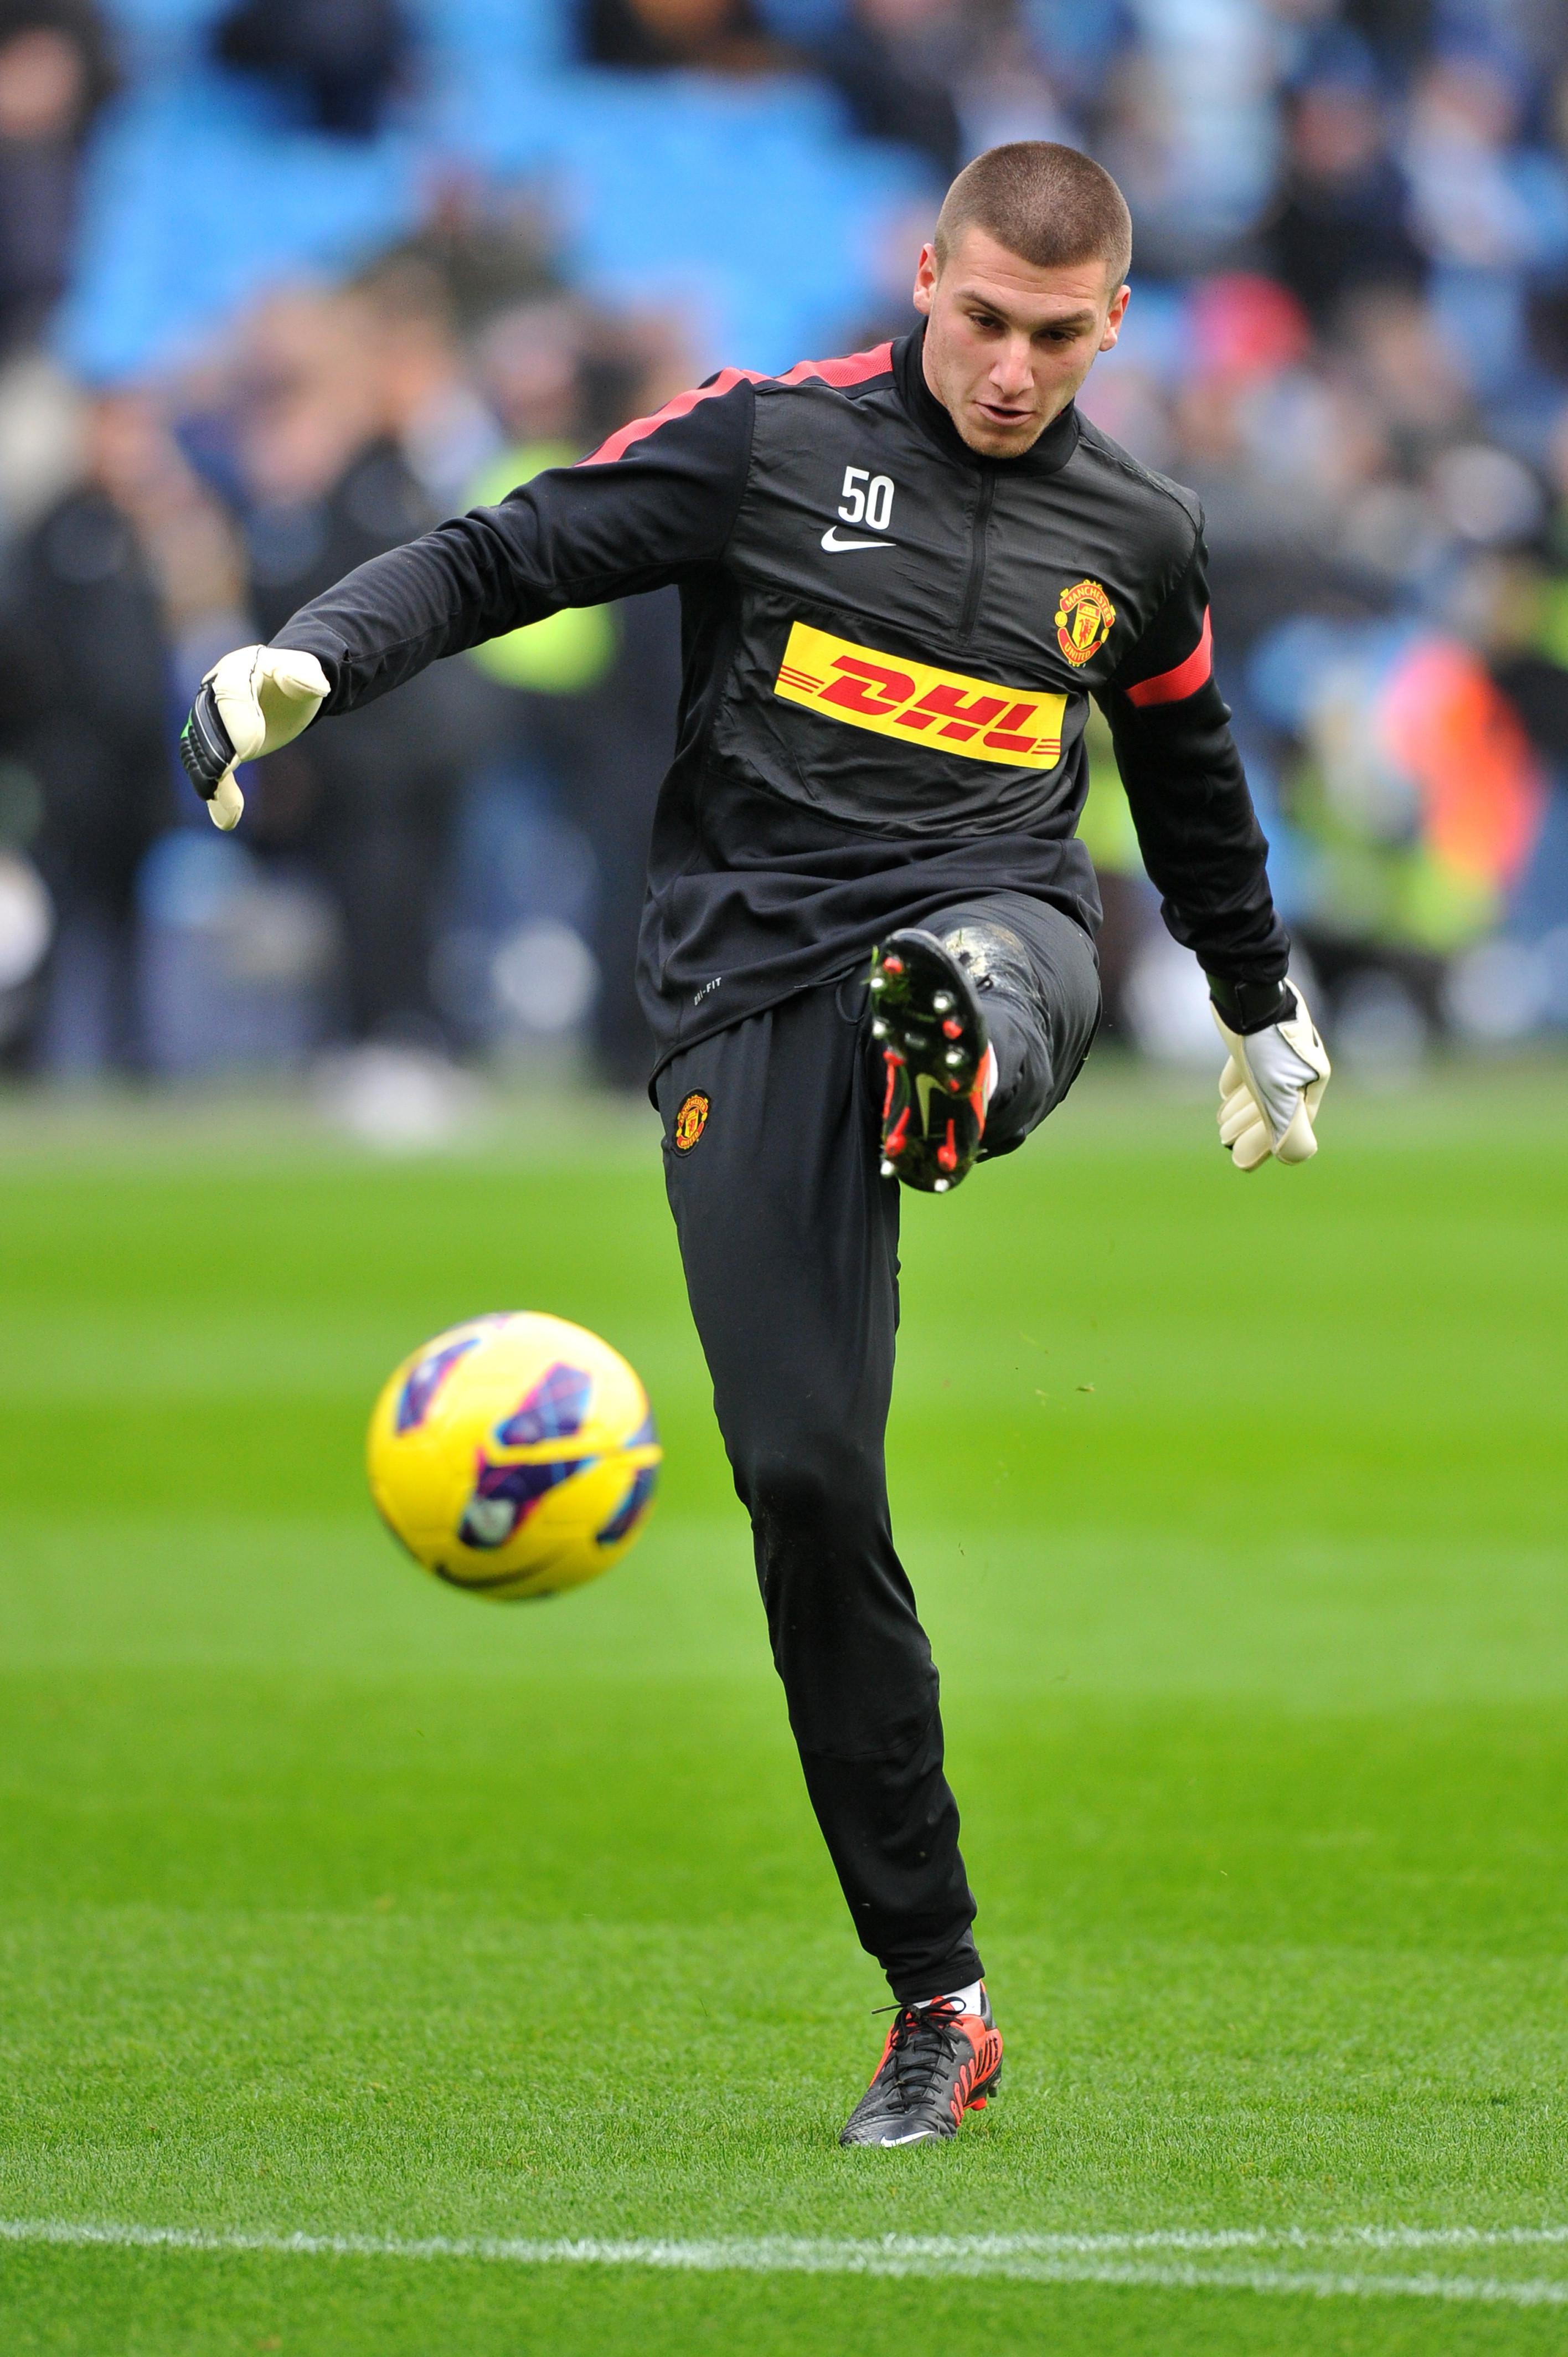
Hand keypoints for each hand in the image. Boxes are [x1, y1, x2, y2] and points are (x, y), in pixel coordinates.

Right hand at [178, 644, 328, 829]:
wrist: (288, 689)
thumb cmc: (299, 679)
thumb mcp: (308, 673)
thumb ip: (305, 677)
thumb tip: (316, 686)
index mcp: (239, 668)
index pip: (231, 692)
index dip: (237, 719)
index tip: (249, 749)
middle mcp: (215, 690)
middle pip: (207, 721)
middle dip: (216, 751)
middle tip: (223, 777)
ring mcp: (211, 717)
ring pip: (201, 748)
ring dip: (210, 778)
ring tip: (228, 809)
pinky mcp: (216, 742)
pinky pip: (207, 767)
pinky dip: (216, 794)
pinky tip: (227, 821)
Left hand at [1213, 984, 1330, 1169]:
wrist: (1249, 991)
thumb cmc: (1267, 1045)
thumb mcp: (1280, 1092)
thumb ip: (1289, 1129)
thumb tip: (1293, 1159)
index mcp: (1311, 1081)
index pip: (1290, 1125)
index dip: (1265, 1146)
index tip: (1239, 1160)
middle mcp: (1299, 1065)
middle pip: (1276, 1108)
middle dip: (1251, 1129)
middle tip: (1224, 1140)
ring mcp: (1278, 1049)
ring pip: (1262, 1088)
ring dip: (1243, 1108)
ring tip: (1221, 1121)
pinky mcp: (1257, 1034)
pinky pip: (1251, 1064)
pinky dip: (1238, 1081)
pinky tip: (1225, 1091)